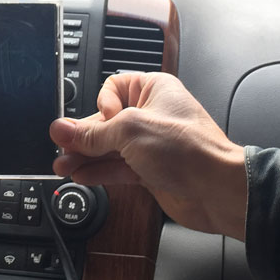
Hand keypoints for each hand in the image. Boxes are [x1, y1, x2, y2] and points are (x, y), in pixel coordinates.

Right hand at [50, 72, 247, 238]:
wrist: (218, 191)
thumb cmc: (190, 151)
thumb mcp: (130, 132)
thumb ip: (93, 133)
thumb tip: (63, 129)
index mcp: (153, 90)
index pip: (112, 88)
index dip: (101, 105)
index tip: (99, 123)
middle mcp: (151, 114)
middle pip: (105, 121)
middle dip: (83, 136)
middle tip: (61, 147)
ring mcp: (150, 144)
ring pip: (109, 147)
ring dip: (86, 157)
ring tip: (63, 165)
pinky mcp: (150, 169)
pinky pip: (117, 167)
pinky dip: (100, 171)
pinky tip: (82, 175)